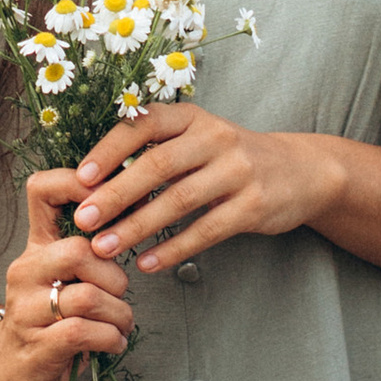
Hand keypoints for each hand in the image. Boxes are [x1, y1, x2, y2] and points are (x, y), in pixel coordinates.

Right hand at [0, 168, 136, 380]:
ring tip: (121, 324)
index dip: (76, 183)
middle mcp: (26, 272)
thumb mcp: (66, 277)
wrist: (11, 375)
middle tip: (119, 294)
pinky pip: (84, 332)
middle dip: (114, 276)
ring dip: (119, 314)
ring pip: (88, 297)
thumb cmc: (51, 321)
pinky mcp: (37, 347)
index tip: (113, 203)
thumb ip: (91, 249)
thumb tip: (136, 212)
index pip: (42, 190)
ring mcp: (26, 311)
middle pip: (78, 251)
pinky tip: (113, 343)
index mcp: (37, 247)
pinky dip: (111, 339)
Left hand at [66, 106, 344, 277]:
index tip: (79, 177)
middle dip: (115, 194)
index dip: (110, 149)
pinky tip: (147, 263)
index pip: (145, 124)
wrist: (300, 171)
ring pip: (179, 200)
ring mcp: (238, 170)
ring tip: (105, 248)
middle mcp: (216, 137)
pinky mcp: (254, 205)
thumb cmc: (229, 158)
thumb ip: (156, 150)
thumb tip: (93, 181)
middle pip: (158, 165)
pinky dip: (173, 248)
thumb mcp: (197, 139)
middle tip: (83, 220)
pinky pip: (206, 230)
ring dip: (137, 226)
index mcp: (193, 117)